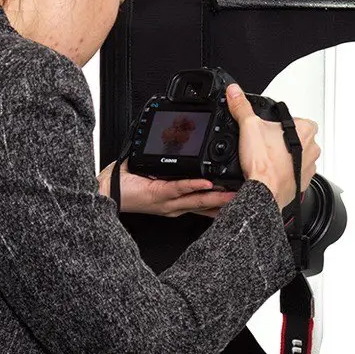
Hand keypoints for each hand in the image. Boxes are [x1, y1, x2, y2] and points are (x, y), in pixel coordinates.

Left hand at [97, 157, 235, 218]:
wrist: (105, 192)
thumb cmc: (125, 186)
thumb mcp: (154, 175)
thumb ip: (169, 167)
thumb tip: (178, 148)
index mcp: (176, 202)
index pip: (205, 204)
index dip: (224, 203)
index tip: (241, 198)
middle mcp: (175, 205)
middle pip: (208, 205)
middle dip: (230, 202)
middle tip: (249, 198)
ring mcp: (168, 202)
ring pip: (199, 199)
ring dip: (219, 196)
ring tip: (236, 193)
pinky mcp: (159, 194)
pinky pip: (180, 188)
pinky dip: (195, 185)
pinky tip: (207, 183)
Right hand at [225, 83, 320, 210]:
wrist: (264, 192)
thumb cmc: (264, 164)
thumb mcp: (249, 127)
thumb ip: (242, 107)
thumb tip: (235, 92)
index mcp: (306, 130)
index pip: (301, 119)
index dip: (285, 122)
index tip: (273, 128)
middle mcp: (312, 149)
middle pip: (300, 138)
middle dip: (285, 139)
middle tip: (269, 142)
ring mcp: (309, 167)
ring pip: (300, 156)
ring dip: (287, 156)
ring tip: (269, 157)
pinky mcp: (303, 182)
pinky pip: (296, 173)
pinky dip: (286, 172)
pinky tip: (272, 171)